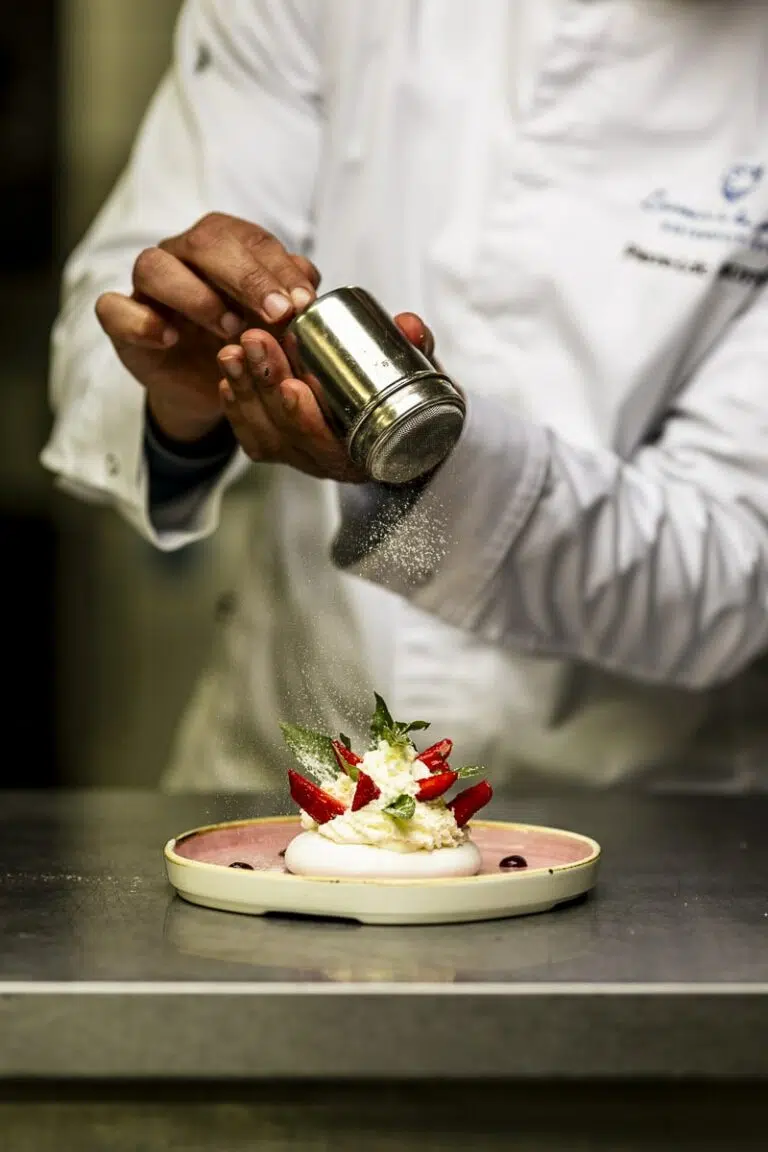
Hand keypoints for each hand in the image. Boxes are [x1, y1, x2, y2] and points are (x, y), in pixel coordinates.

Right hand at [93, 212, 319, 441]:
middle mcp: (182, 255)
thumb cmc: (246, 344)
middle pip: (205, 242)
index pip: (250, 239)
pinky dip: (140, 321)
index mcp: (224, 246)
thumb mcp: (277, 326)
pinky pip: (114, 308)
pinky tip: (170, 339)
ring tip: (231, 330)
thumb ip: (291, 298)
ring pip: (155, 267)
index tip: (304, 302)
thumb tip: (307, 278)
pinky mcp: (121, 320)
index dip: (278, 268)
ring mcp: (147, 286)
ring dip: (196, 296)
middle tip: (279, 312)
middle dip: (247, 277)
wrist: (210, 388)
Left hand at [217, 312, 435, 481]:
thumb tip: (408, 323)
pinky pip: (252, 437)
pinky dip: (236, 408)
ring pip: (263, 434)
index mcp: (366, 457)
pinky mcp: (282, 449)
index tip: (293, 384)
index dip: (306, 419)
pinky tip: (228, 377)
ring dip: (245, 390)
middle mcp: (330, 465)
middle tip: (256, 341)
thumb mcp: (425, 378)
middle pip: (286, 434)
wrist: (398, 427)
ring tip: (233, 348)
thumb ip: (418, 350)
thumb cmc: (411, 403)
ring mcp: (303, 460)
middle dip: (265, 386)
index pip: (328, 447)